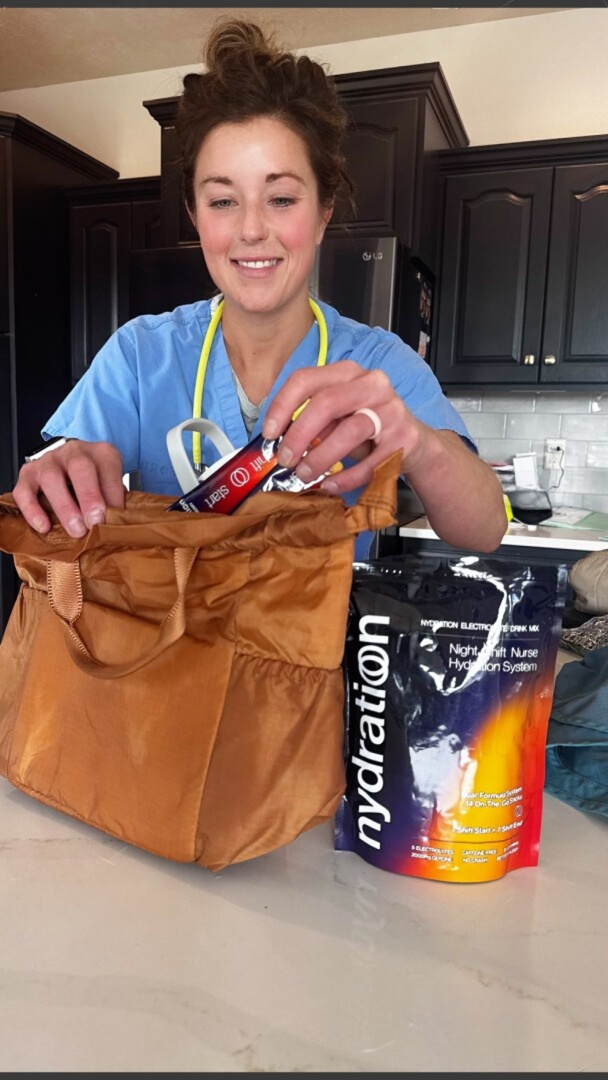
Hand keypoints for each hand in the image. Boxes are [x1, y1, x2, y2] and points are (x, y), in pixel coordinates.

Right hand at [13, 440, 124, 536]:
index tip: (115, 517)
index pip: (108, 467)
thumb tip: (117, 525)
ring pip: (51, 478)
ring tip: (75, 530)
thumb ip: (113, 500)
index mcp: (100, 453)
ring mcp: (48, 461)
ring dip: (64, 507)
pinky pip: (24, 491)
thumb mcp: (110, 486)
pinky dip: (32, 510)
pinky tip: (43, 527)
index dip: (112, 493)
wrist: (67, 467)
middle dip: (89, 497)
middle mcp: (73, 452)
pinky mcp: (27, 475)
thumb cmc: (94, 482)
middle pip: (79, 467)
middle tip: (95, 522)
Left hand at [262, 361, 421, 493]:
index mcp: (347, 373)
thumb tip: (278, 440)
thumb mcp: (338, 417)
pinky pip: (370, 462)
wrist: (414, 443)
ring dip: (320, 458)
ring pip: (349, 431)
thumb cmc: (368, 428)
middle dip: (299, 434)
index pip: (306, 379)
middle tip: (285, 459)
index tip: (268, 433)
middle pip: (327, 402)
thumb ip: (312, 421)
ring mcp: (392, 410)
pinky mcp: (404, 439)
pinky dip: (345, 478)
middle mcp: (372, 384)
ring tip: (304, 474)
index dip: (282, 406)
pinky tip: (330, 485)